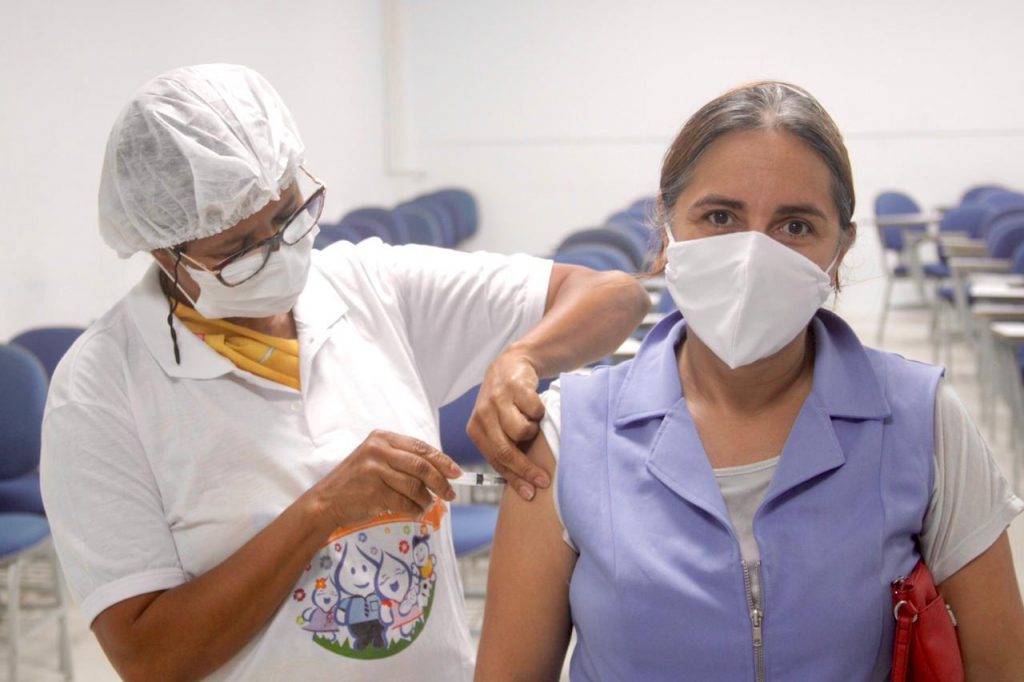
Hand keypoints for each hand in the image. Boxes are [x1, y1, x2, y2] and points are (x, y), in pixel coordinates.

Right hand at [313, 430, 460, 527]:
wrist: (326, 501)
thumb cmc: (356, 481)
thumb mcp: (376, 459)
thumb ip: (403, 459)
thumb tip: (440, 469)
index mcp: (382, 438)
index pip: (421, 447)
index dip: (442, 461)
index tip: (456, 472)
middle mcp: (378, 451)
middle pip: (422, 466)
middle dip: (441, 482)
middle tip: (450, 494)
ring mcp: (374, 472)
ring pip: (415, 487)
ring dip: (427, 499)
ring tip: (428, 505)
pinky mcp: (373, 493)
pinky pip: (405, 503)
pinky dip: (415, 510)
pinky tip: (416, 513)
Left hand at [467, 349, 550, 500]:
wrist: (511, 365)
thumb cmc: (505, 403)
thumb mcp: (496, 425)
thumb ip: (502, 447)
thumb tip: (520, 482)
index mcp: (475, 429)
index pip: (495, 460)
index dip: (514, 479)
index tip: (530, 493)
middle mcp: (482, 415)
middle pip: (506, 451)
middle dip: (526, 469)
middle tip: (544, 480)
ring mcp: (497, 399)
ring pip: (522, 431)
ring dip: (532, 430)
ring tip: (530, 421)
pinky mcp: (514, 387)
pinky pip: (534, 411)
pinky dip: (539, 411)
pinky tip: (533, 404)